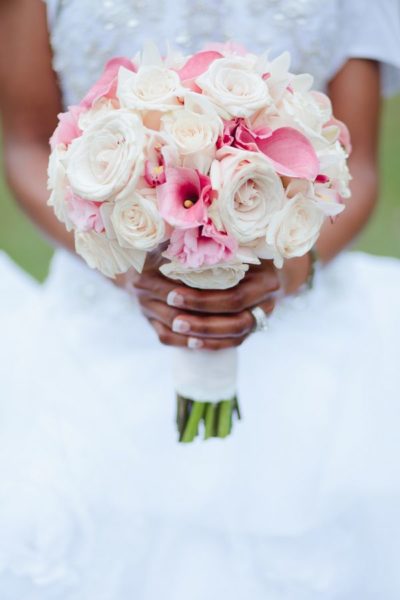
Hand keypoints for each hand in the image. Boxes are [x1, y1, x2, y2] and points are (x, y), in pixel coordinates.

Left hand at [128, 255, 280, 350]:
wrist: (263, 256)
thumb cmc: (238, 243)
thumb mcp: (227, 241)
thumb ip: (209, 246)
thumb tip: (174, 242)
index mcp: (266, 276)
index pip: (234, 296)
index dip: (202, 299)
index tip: (171, 294)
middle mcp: (268, 298)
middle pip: (236, 320)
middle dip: (202, 321)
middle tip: (174, 320)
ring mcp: (263, 314)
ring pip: (236, 334)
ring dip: (205, 334)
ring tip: (178, 328)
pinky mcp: (253, 326)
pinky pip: (234, 342)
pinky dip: (213, 344)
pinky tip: (191, 342)